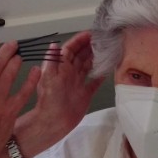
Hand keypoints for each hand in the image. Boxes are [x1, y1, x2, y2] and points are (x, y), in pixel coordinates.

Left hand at [17, 31, 102, 157]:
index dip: (79, 41)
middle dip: (90, 46)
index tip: (91, 34)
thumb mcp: (48, 78)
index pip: (70, 49)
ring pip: (88, 66)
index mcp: (60, 68)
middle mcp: (69, 73)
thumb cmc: (49, 100)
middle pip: (81, 56)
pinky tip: (108, 69)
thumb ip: (52, 61)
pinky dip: (101, 75)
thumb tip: (54, 44)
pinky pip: (94, 82)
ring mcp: (77, 83)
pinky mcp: (85, 94)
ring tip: (106, 49)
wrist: (53, 122)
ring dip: (96, 57)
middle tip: (102, 39)